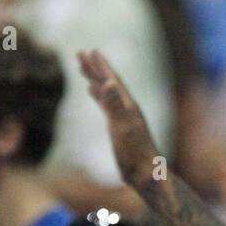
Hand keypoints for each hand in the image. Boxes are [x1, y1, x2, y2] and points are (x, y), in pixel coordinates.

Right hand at [78, 50, 164, 191]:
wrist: (145, 174)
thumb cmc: (134, 154)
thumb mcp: (122, 128)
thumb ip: (115, 106)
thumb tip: (109, 84)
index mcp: (127, 105)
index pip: (112, 80)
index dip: (100, 66)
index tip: (89, 51)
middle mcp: (126, 108)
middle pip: (108, 82)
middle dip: (94, 68)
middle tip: (80, 53)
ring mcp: (123, 117)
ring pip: (106, 92)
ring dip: (95, 79)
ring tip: (84, 70)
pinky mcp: (119, 127)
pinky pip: (106, 105)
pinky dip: (98, 96)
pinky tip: (93, 93)